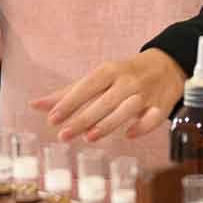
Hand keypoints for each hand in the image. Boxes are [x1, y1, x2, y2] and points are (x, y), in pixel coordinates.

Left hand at [33, 49, 185, 143]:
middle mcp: (127, 81)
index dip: (70, 102)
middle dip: (83, 118)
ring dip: (108, 123)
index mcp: (110, 71)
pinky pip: (153, 117)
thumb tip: (34, 105)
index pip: (87, 86)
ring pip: (127, 109)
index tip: (52, 119)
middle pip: (104, 100)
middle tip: (63, 135)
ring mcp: (146, 93)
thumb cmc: (124, 74)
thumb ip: (68, 93)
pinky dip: (142, 126)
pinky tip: (128, 135)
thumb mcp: (98, 78)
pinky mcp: (162, 106)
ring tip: (89, 138)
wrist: (167, 65)